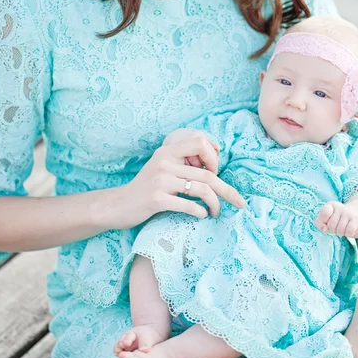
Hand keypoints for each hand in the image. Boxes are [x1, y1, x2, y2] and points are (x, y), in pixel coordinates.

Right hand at [112, 135, 245, 227]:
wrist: (117, 205)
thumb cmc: (145, 188)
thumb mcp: (162, 167)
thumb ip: (183, 161)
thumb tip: (215, 153)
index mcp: (167, 151)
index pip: (200, 142)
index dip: (214, 158)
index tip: (217, 174)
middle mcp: (164, 162)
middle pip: (208, 173)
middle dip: (228, 190)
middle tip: (240, 203)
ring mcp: (160, 180)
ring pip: (202, 189)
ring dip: (215, 204)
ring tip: (216, 212)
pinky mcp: (156, 199)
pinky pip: (188, 204)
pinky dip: (199, 211)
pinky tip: (201, 215)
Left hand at [315, 201, 357, 236]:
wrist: (354, 216)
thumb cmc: (336, 219)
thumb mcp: (325, 219)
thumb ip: (319, 223)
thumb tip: (324, 229)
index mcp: (330, 205)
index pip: (324, 212)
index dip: (324, 220)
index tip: (326, 221)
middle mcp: (339, 207)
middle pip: (331, 225)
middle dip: (332, 229)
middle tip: (336, 226)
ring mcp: (348, 213)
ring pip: (340, 230)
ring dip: (340, 233)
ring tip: (342, 227)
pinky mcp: (356, 219)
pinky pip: (349, 232)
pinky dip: (347, 234)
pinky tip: (348, 229)